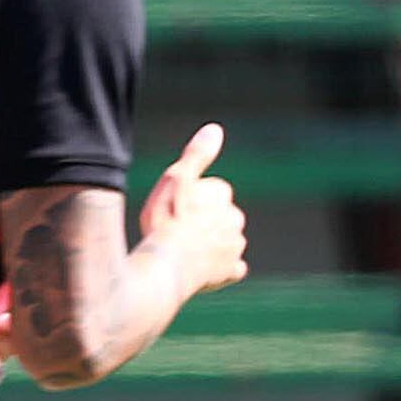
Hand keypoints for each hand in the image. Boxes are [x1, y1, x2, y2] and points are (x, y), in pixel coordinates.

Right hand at [136, 123, 248, 298]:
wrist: (167, 266)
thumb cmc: (165, 221)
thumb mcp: (176, 179)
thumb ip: (196, 155)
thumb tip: (215, 129)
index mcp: (222, 194)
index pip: (210, 192)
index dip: (191, 200)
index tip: (174, 209)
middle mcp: (235, 218)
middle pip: (218, 215)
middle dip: (204, 221)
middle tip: (176, 230)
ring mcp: (235, 246)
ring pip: (225, 240)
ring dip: (212, 243)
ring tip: (185, 250)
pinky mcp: (231, 271)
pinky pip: (232, 267)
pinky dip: (222, 268)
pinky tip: (206, 269)